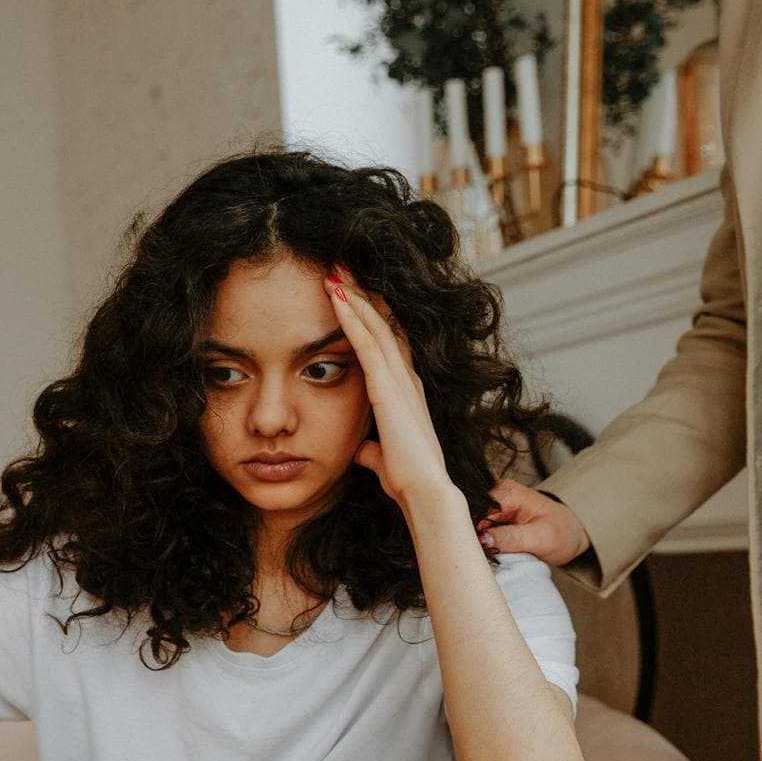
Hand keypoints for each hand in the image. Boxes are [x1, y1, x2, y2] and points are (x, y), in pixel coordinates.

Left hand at [324, 263, 451, 506]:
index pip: (389, 342)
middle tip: (343, 267)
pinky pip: (367, 347)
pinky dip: (352, 321)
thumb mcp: (385, 459)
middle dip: (363, 294)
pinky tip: (337, 300)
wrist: (426, 493)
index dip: (373, 315)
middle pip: (384, 324)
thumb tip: (362, 451)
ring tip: (335, 271)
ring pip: (376, 327)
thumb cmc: (409, 480)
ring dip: (355, 297)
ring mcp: (400, 382)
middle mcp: (407, 379)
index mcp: (407, 391)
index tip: (354, 293)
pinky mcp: (388, 391)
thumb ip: (373, 449)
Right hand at [474, 478, 592, 566]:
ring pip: (469, 525)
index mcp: (508, 492)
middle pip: (469, 516)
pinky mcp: (491, 517)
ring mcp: (492, 505)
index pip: (477, 510)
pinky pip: (475, 530)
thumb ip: (512, 538)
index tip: (476, 552)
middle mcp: (496, 493)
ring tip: (483, 557)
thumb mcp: (541, 538)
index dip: (472, 532)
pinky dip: (478, 543)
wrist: (571, 533)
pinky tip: (484, 553)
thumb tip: (483, 540)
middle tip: (479, 558)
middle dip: (471, 538)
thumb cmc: (561, 533)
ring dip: (474, 542)